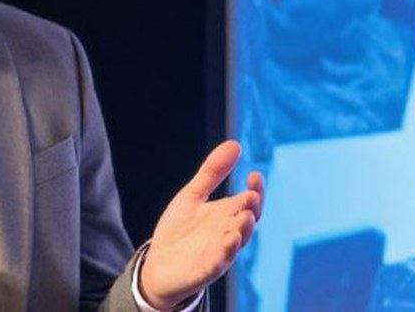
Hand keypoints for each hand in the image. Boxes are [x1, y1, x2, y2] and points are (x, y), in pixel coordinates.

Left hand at [139, 140, 263, 310]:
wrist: (158, 264)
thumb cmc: (180, 229)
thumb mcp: (193, 195)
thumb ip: (213, 172)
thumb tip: (235, 143)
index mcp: (227, 216)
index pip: (249, 202)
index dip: (255, 190)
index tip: (254, 174)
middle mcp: (227, 234)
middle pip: (247, 221)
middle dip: (251, 209)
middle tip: (252, 196)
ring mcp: (218, 253)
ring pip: (236, 243)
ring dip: (242, 231)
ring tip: (245, 216)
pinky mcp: (204, 270)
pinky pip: (218, 264)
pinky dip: (224, 254)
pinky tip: (228, 242)